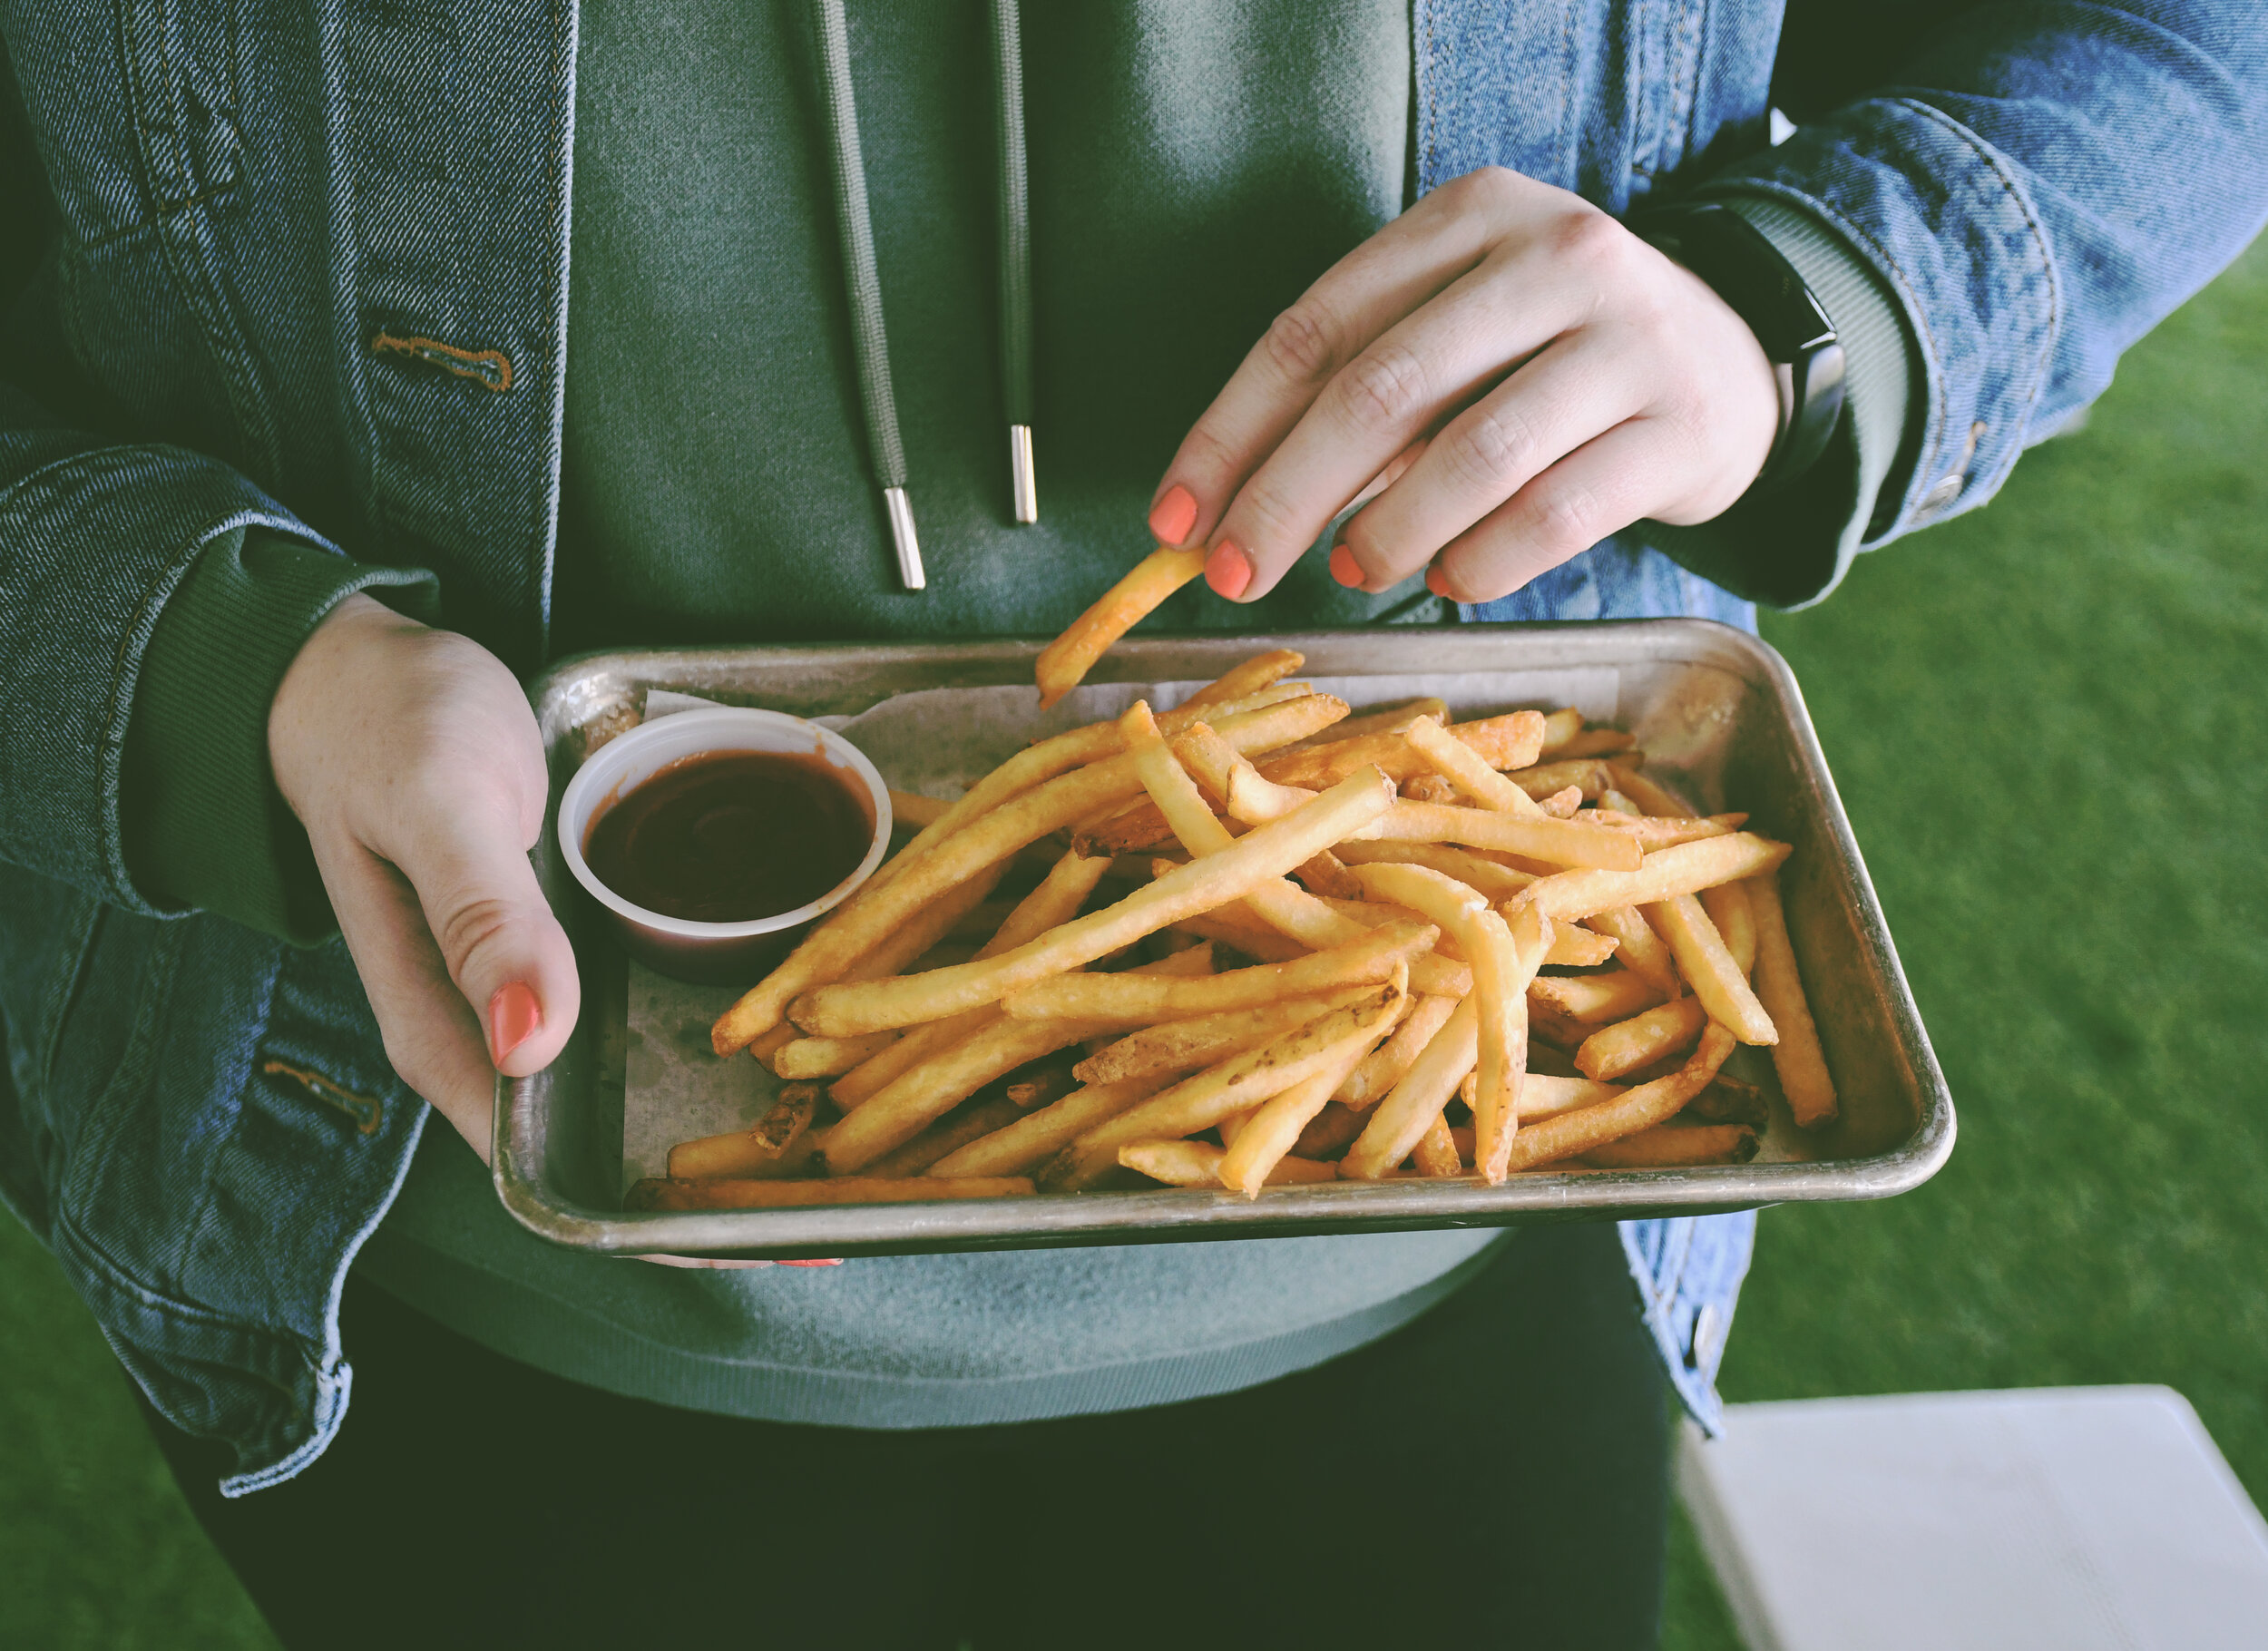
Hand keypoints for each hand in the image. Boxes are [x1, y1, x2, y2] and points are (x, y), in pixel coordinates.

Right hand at [269, 599, 833, 1272]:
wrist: (353, 670)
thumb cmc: (388, 731)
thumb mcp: (443, 803)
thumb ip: (483, 919)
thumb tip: (528, 1044)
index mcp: (445, 1032)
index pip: (550, 1175)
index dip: (655, 1223)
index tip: (764, 1241)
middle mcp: (486, 1033)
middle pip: (601, 1153)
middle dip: (710, 1193)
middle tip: (838, 1208)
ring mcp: (525, 993)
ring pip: (625, 1094)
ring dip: (720, 1124)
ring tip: (837, 1149)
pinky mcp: (559, 948)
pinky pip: (634, 1016)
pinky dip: (707, 1037)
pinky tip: (785, 1035)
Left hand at [1145, 167, 1779, 604]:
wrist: (1736, 360)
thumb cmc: (1552, 356)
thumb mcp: (1460, 330)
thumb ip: (1361, 394)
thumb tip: (1231, 510)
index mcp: (1471, 215)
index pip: (1317, 327)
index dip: (1232, 432)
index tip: (1178, 520)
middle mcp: (1554, 256)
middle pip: (1383, 389)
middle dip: (1287, 495)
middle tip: (1237, 573)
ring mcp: (1628, 338)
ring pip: (1474, 455)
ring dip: (1390, 534)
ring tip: (1356, 569)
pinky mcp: (1680, 426)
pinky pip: (1555, 515)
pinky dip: (1482, 564)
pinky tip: (1450, 581)